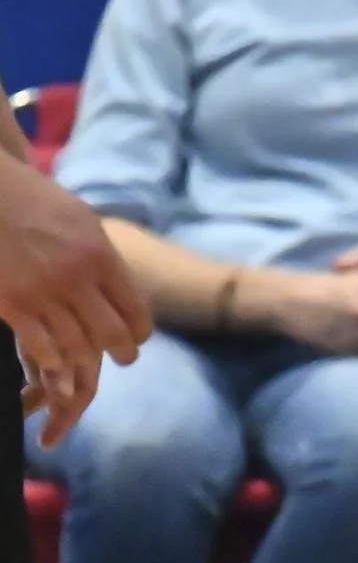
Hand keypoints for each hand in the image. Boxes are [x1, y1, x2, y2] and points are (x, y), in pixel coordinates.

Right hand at [0, 155, 150, 448]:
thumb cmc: (29, 198)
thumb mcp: (79, 218)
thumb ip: (100, 254)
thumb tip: (120, 287)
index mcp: (99, 255)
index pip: (135, 309)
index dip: (140, 331)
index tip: (138, 337)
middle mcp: (76, 278)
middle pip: (113, 335)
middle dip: (124, 353)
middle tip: (124, 358)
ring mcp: (41, 293)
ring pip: (79, 347)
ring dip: (88, 362)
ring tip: (91, 364)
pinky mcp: (11, 304)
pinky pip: (42, 348)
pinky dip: (54, 362)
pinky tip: (56, 361)